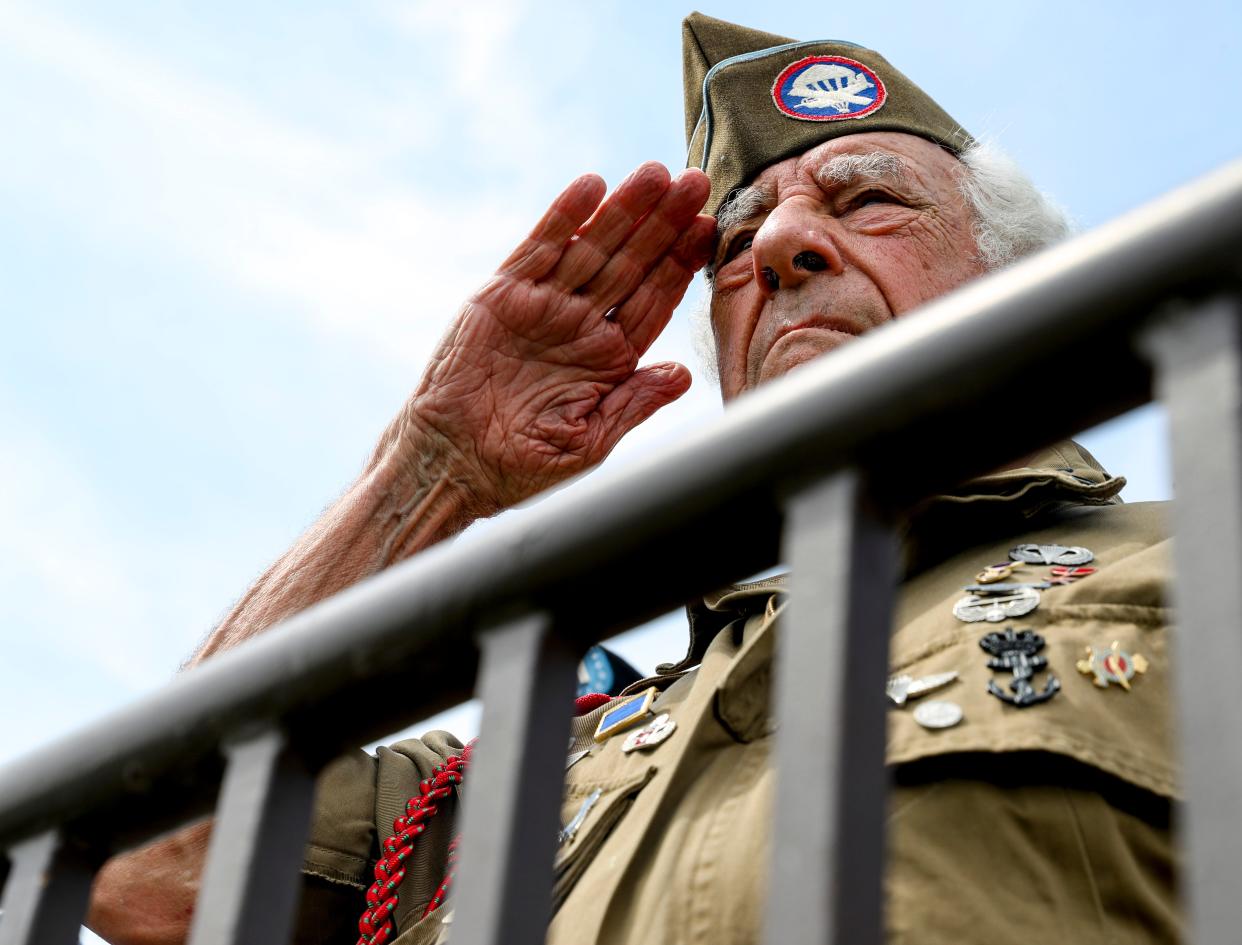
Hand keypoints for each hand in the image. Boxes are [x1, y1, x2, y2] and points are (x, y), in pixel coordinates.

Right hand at [394, 162, 714, 513]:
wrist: (454, 465)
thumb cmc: (521, 466)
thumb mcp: (589, 442)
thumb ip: (634, 403)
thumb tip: (683, 374)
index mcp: (609, 358)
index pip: (654, 300)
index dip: (680, 264)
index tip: (708, 230)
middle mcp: (581, 324)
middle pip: (632, 263)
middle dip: (663, 224)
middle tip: (694, 183)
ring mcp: (543, 306)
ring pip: (592, 247)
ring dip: (623, 210)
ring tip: (655, 174)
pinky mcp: (503, 296)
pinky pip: (539, 249)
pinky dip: (563, 218)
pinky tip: (590, 187)